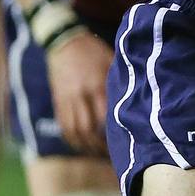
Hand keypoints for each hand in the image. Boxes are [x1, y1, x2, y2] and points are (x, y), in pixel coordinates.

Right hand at [46, 29, 113, 155]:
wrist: (64, 42)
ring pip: (75, 130)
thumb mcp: (111, 61)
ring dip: (86, 146)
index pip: (105, 116)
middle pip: (88, 128)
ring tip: (98, 153)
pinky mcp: (58, 102)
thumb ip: (120, 80)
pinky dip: (72, 139)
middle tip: (112, 153)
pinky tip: (82, 145)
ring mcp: (67, 100)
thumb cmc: (94, 51)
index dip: (113, 132)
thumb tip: (136, 98)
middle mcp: (81, 94)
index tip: (125, 141)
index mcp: (97, 84)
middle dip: (100, 144)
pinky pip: (64, 126)